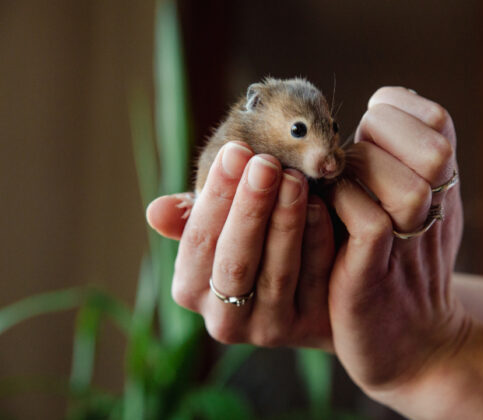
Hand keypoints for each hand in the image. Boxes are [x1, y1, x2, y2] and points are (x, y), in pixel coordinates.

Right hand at [146, 144, 334, 349]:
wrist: (315, 294)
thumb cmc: (257, 246)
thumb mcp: (223, 231)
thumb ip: (195, 218)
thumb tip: (155, 211)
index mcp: (192, 290)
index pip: (198, 241)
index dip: (216, 196)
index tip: (236, 151)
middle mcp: (224, 319)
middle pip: (234, 261)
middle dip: (249, 208)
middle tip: (266, 163)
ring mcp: (268, 329)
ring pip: (276, 273)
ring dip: (285, 222)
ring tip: (295, 178)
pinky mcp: (309, 329)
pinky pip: (314, 282)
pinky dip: (317, 241)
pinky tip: (321, 206)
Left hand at [327, 88, 468, 394]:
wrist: (414, 344)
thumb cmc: (400, 265)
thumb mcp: (417, 207)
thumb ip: (407, 157)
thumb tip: (392, 99)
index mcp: (444, 186)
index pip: (437, 120)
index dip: (398, 110)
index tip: (370, 127)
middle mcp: (438, 210)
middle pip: (433, 150)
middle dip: (380, 138)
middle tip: (350, 156)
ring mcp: (413, 243)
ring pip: (408, 188)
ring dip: (359, 173)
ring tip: (334, 182)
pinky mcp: (378, 275)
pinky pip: (369, 223)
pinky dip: (343, 206)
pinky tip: (324, 210)